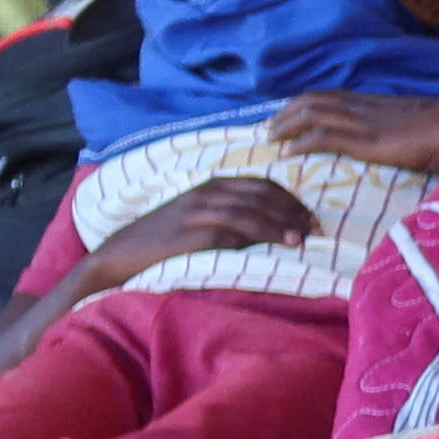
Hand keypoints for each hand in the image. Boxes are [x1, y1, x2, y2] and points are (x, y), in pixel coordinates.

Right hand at [80, 176, 316, 286]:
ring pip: (250, 211)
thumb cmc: (167, 239)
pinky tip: (278, 244)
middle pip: (261, 195)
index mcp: (213, 185)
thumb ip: (234, 218)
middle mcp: (208, 193)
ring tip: (301, 238)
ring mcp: (198, 212)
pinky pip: (231, 232)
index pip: (262, 185)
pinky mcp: (191, 233)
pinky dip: (259, 236)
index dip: (291, 200)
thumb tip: (275, 228)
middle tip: (315, 229)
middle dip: (293, 211)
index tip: (312, 218)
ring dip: (281, 224)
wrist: (123, 253)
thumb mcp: (203, 220)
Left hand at [270, 93, 438, 173]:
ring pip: (311, 114)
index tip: (287, 115)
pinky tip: (287, 152)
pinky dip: (300, 142)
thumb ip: (398, 129)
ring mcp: (362, 121)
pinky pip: (322, 136)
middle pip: (313, 100)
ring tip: (270, 138)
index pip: (329, 96)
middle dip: (286, 112)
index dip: (304, 104)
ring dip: (285, 125)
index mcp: (374, 101)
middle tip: (269, 127)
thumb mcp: (414, 124)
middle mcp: (363, 105)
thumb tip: (393, 141)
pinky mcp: (364, 139)